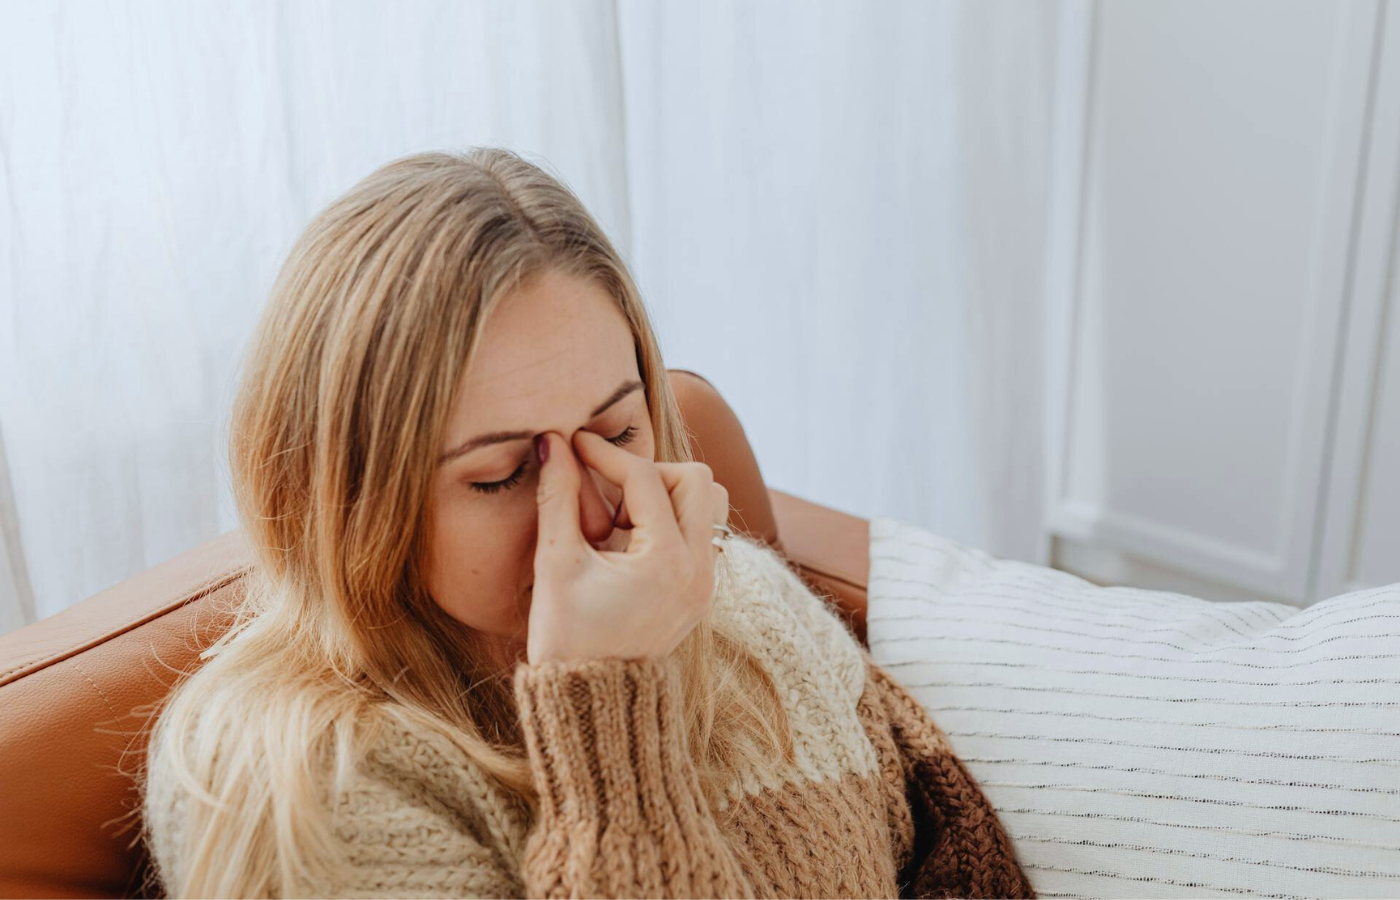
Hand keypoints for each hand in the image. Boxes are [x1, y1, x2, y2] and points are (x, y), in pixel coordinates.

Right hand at [526, 429, 729, 665]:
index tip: (573, 446)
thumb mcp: (556, 564)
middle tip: (607, 498)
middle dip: (649, 474)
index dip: (603, 454)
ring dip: (669, 496)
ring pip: (710, 505)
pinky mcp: (701, 592)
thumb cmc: (567, 639)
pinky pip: (703, 534)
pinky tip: (631, 543)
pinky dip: (674, 522)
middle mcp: (699, 569)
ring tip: (624, 521)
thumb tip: (552, 443)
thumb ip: (557, 497)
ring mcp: (706, 583)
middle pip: (697, 480)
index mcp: (666, 561)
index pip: (644, 478)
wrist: (592, 704)